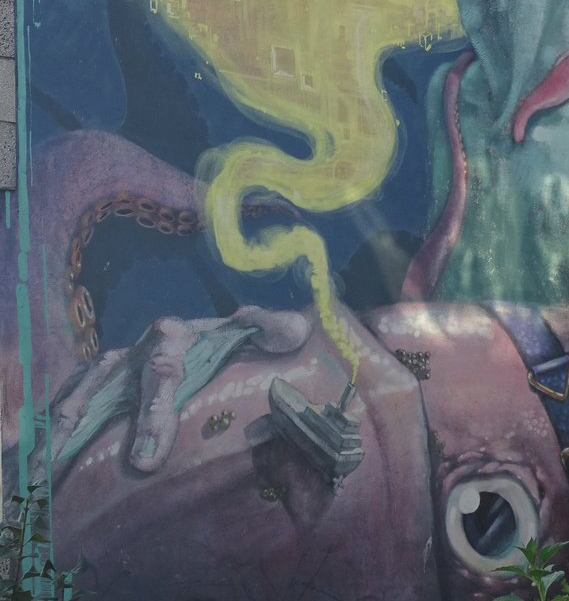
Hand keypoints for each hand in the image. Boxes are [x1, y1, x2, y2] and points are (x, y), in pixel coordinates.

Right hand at [43, 306, 310, 478]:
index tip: (147, 459)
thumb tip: (293, 331)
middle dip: (104, 435)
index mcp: (174, 337)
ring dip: (62, 435)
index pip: (163, 370)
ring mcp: (110, 370)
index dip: (152, 413)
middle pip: (117, 388)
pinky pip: (64, 404)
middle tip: (113, 477)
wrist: (203, 336)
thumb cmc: (226, 343)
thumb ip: (269, 328)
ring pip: (80, 397)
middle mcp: (135, 351)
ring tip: (46, 475)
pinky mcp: (92, 387)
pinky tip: (38, 462)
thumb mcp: (250, 332)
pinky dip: (47, 430)